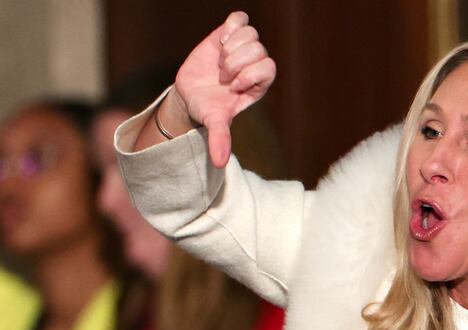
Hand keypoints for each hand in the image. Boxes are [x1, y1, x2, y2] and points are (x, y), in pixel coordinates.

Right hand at [172, 11, 275, 167]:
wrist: (191, 94)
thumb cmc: (208, 109)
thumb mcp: (214, 123)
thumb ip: (220, 139)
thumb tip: (219, 163)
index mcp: (259, 83)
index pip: (269, 68)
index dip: (250, 74)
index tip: (232, 86)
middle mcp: (255, 64)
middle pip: (258, 49)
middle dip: (236, 63)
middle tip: (222, 77)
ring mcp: (243, 48)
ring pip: (251, 34)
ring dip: (231, 47)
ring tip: (220, 62)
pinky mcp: (229, 35)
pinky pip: (240, 19)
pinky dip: (231, 27)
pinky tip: (220, 41)